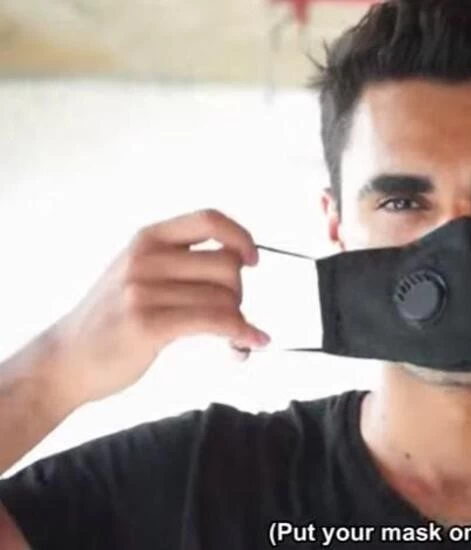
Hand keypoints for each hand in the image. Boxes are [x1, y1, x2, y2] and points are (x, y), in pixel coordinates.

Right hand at [43, 209, 270, 405]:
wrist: (65, 361)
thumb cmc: (112, 320)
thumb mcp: (137, 274)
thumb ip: (180, 263)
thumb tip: (242, 264)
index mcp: (147, 240)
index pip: (208, 219)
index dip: (240, 236)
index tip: (252, 260)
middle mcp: (145, 259)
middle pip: (227, 265)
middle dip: (239, 292)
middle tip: (228, 313)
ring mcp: (144, 291)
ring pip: (224, 297)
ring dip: (238, 321)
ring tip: (231, 337)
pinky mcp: (148, 324)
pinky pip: (215, 322)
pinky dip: (241, 334)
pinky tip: (248, 345)